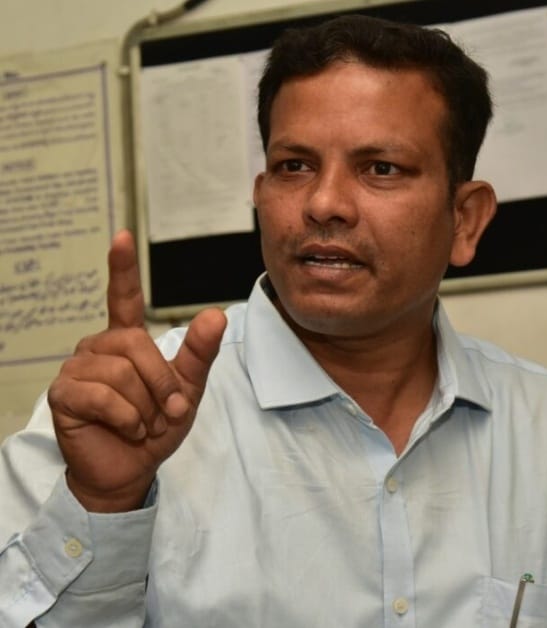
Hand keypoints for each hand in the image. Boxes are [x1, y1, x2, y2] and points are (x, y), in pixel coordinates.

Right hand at [47, 229, 225, 511]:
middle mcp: (99, 347)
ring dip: (146, 406)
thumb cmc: (158, 425)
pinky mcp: (64, 394)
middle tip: (169, 411)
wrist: (133, 468)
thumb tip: (216, 313)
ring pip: (121, 372)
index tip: (123, 236)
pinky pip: (103, 396)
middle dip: (162, 382)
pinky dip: (127, 418)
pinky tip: (128, 430)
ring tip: (145, 423)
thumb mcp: (188, 389)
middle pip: (136, 344)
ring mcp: (77, 368)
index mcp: (127, 341)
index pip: (123, 298)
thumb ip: (199, 352)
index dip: (123, 268)